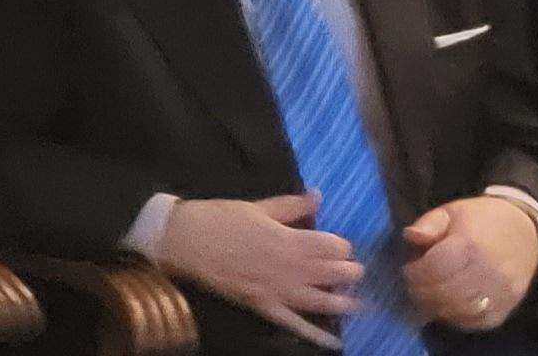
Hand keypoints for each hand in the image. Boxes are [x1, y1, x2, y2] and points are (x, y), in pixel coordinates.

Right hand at [155, 193, 361, 345]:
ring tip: (354, 302)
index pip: (334, 246)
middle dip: (349, 272)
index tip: (339, 246)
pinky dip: (315, 334)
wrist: (183, 239)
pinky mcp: (264, 306)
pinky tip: (334, 341)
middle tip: (351, 271)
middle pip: (336, 273)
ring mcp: (279, 290)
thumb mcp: (257, 206)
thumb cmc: (219, 218)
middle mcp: (292, 268)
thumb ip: (291, 205)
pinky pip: (294, 324)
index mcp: (291, 240)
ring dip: (343, 302)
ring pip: (323, 301)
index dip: (342, 246)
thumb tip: (318, 195)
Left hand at [401, 195, 537, 330]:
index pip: (435, 268)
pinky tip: (447, 308)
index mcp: (471, 244)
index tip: (407, 270)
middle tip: (412, 287)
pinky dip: (458, 319)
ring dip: (437, 307)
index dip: (414, 273)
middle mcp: (489, 270)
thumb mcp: (451, 212)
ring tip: (426, 298)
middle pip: (446, 292)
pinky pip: (478, 322)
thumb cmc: (481, 219)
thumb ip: (428, 224)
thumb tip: (409, 236)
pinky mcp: (509, 306)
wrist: (526, 230)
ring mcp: (502, 291)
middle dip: (422, 292)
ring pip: (461, 310)